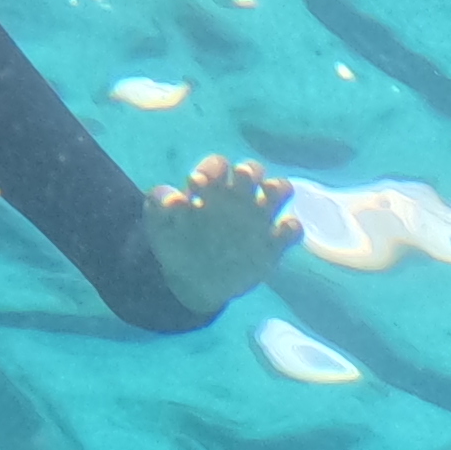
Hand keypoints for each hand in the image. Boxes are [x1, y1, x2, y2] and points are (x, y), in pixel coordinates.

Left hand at [136, 151, 290, 320]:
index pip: (219, 165)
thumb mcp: (158, 228)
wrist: (195, 283)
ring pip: (280, 190)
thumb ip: (158, 207)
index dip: (212, 169)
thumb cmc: (177, 246)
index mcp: (212, 189)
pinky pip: (292, 229)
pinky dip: (290, 228)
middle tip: (239, 183)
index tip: (198, 183)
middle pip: (253, 170)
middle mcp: (238, 198)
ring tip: (265, 201)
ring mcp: (258, 219)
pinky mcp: (273, 244)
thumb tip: (174, 197)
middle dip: (248, 171)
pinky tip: (275, 237)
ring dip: (277, 189)